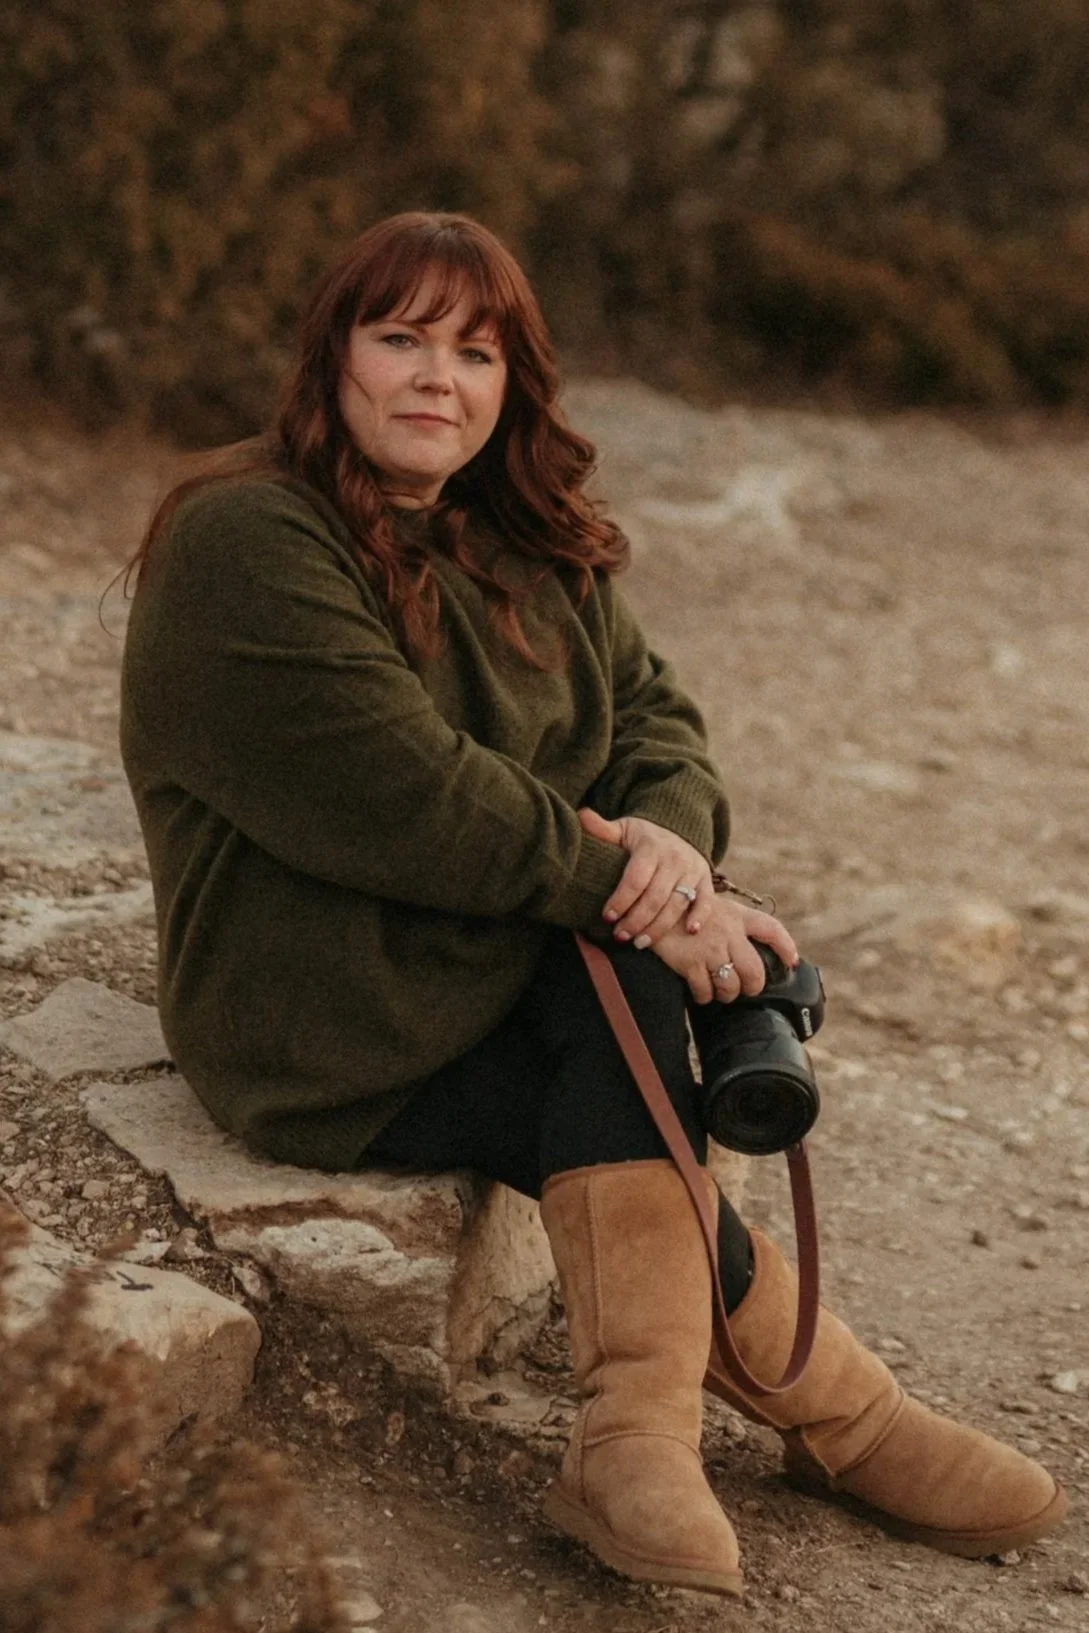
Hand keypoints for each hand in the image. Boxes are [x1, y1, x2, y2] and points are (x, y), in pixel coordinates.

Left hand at [578, 808, 713, 942]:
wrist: (680, 830)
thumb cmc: (643, 836)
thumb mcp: (624, 829)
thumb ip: (603, 829)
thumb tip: (581, 815)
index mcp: (651, 847)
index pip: (635, 878)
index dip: (621, 900)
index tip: (607, 917)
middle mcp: (674, 859)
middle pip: (655, 896)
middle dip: (636, 920)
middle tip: (619, 936)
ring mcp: (692, 870)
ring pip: (677, 904)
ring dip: (658, 927)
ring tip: (639, 943)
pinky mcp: (705, 880)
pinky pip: (706, 901)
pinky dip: (699, 916)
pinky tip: (689, 932)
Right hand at [649, 893, 797, 1005]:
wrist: (650, 905)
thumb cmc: (682, 908)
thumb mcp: (713, 904)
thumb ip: (731, 923)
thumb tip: (745, 946)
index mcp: (737, 916)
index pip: (771, 930)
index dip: (786, 947)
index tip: (792, 962)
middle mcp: (728, 933)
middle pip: (755, 971)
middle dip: (753, 986)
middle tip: (746, 989)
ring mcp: (709, 949)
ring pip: (731, 986)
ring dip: (728, 994)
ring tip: (721, 992)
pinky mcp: (690, 962)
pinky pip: (705, 991)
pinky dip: (704, 996)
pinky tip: (700, 992)